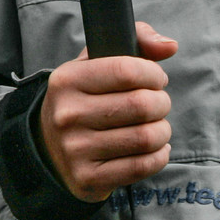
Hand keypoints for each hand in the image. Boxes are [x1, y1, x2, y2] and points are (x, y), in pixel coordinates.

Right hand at [39, 21, 176, 201]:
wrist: (50, 147)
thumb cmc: (86, 97)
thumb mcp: (97, 61)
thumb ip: (137, 41)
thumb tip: (170, 46)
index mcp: (68, 79)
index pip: (126, 70)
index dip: (153, 73)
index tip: (156, 78)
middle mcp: (67, 114)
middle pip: (141, 105)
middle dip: (162, 102)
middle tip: (158, 103)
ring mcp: (75, 150)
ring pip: (145, 138)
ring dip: (162, 130)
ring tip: (157, 126)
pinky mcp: (88, 178)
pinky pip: (141, 166)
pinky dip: (159, 156)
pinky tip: (155, 148)